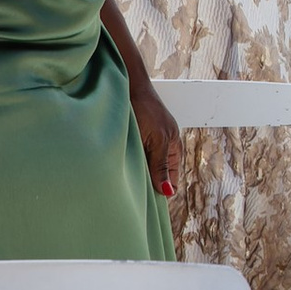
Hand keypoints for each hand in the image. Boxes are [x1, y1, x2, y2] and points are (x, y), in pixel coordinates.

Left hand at [130, 71, 180, 199]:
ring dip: (135, 176)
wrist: (127, 86)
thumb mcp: (157, 140)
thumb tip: (168, 192)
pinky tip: (117, 170)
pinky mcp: (133, 141)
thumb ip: (161, 166)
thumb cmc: (146, 110)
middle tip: (132, 195)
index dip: (161, 193)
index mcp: (173, 150)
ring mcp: (146, 145)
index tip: (146, 203)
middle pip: (156, 178)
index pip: (170, 182)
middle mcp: (161, 150)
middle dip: (146, 186)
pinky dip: (126, 166)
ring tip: (124, 182)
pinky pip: (132, 161)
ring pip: (142, 170)